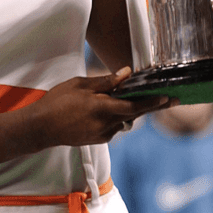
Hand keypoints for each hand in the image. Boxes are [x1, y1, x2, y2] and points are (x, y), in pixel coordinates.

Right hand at [27, 68, 175, 146]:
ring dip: (130, 110)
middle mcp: (106, 124)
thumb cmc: (57, 102)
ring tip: (130, 98)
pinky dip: (116, 116)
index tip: (168, 97)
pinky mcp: (99, 139)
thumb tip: (127, 73)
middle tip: (171, 100)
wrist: (41, 128)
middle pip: (135, 114)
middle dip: (153, 106)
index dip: (153, 102)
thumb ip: (105, 81)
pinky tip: (104, 109)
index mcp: (102, 108)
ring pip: (124, 120)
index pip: (134, 105)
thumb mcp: (79, 85)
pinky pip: (114, 126)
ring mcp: (103, 134)